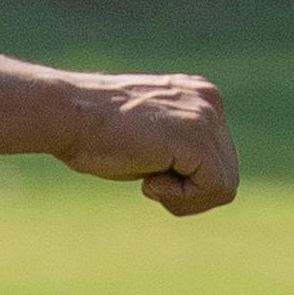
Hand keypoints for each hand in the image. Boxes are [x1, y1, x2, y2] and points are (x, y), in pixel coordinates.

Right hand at [62, 73, 237, 216]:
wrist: (66, 115)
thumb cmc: (93, 132)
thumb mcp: (149, 137)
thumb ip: (180, 149)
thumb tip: (205, 182)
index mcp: (200, 96)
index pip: (219, 159)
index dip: (187, 181)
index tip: (150, 169)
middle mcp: (210, 101)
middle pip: (227, 175)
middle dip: (190, 192)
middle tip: (149, 181)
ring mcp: (206, 117)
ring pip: (224, 186)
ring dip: (184, 198)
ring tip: (149, 180)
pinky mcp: (196, 138)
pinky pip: (213, 188)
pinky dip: (180, 198)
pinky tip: (148, 181)